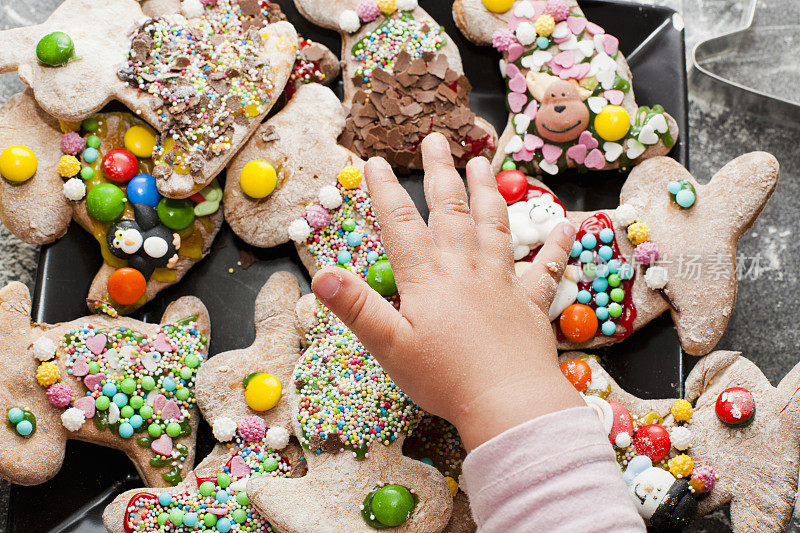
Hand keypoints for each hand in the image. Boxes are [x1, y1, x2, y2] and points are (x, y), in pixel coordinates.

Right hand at [311, 133, 582, 450]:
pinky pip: (546, 268)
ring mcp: (502, 283)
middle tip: (436, 139)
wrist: (507, 403)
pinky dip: (556, 246)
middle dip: (440, 173)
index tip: (376, 161)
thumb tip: (321, 273)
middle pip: (451, 211)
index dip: (386, 192)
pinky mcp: (529, 303)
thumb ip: (356, 307)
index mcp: (429, 279)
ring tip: (483, 163)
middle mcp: (466, 270)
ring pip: (495, 227)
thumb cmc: (445, 379)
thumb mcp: (389, 346)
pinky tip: (565, 225)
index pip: (402, 224)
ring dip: (488, 193)